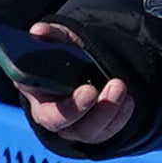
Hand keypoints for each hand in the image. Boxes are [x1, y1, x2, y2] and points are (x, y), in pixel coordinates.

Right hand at [23, 31, 136, 149]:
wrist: (83, 69)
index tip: (88, 90)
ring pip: (87, 131)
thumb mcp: (59, 41)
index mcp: (34, 93)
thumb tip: (39, 31)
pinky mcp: (92, 132)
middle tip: (105, 88)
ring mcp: (71, 127)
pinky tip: (127, 99)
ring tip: (119, 86)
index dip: (66, 106)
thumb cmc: (64, 56)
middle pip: (63, 124)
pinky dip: (120, 116)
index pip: (44, 109)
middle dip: (84, 108)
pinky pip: (107, 131)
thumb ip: (50, 35)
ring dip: (107, 110)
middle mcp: (50, 115)